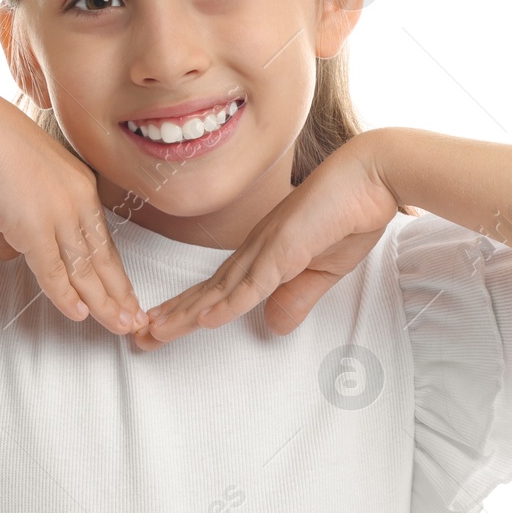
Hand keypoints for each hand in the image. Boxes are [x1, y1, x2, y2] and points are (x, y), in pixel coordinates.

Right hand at [0, 83, 146, 336]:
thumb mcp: (17, 182)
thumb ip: (20, 219)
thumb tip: (11, 249)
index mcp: (80, 184)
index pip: (103, 238)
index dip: (115, 270)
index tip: (127, 292)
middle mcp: (77, 199)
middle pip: (103, 257)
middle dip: (121, 293)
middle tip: (136, 319)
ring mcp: (58, 213)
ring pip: (86, 269)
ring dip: (103, 302)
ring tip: (120, 325)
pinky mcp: (33, 226)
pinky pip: (54, 270)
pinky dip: (67, 295)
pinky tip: (80, 314)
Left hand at [135, 131, 400, 350]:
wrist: (372, 176)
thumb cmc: (351, 214)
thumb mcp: (323, 271)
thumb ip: (296, 297)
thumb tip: (274, 326)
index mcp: (263, 252)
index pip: (218, 288)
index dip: (189, 309)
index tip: (161, 325)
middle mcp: (256, 249)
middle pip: (207, 291)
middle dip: (172, 316)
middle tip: (138, 336)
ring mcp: (268, 248)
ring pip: (220, 290)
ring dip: (187, 314)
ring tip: (153, 333)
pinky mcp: (286, 249)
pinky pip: (253, 283)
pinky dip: (229, 303)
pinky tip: (206, 320)